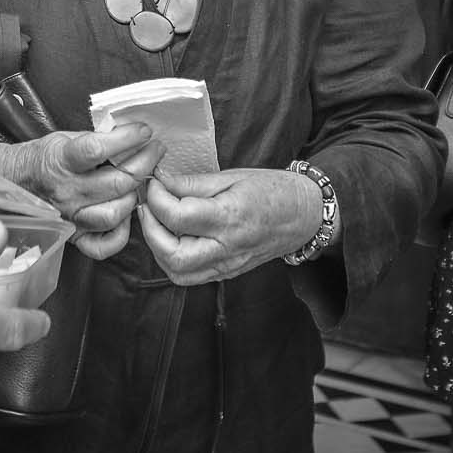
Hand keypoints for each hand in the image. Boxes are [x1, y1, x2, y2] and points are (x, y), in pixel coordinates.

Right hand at [0, 124, 162, 259]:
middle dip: (145, 162)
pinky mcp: (74, 236)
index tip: (144, 130)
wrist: (10, 182)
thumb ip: (94, 138)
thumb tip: (129, 134)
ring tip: (142, 181)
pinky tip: (126, 214)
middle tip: (155, 151)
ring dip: (135, 195)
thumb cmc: (40, 158)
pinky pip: (104, 245)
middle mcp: (67, 191)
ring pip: (116, 213)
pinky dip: (121, 233)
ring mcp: (71, 216)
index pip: (98, 149)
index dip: (127, 138)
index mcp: (61, 161)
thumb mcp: (63, 137)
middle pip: (117, 182)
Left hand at [134, 167, 324, 285]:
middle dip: (150, 230)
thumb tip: (160, 181)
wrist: (304, 215)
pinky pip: (190, 276)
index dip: (156, 198)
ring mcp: (227, 265)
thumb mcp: (231, 176)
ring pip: (178, 273)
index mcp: (230, 218)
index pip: (178, 216)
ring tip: (157, 221)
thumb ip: (192, 183)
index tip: (153, 182)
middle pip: (173, 256)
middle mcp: (227, 248)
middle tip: (147, 206)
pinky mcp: (226, 273)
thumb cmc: (271, 189)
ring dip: (158, 248)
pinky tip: (172, 237)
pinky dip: (172, 259)